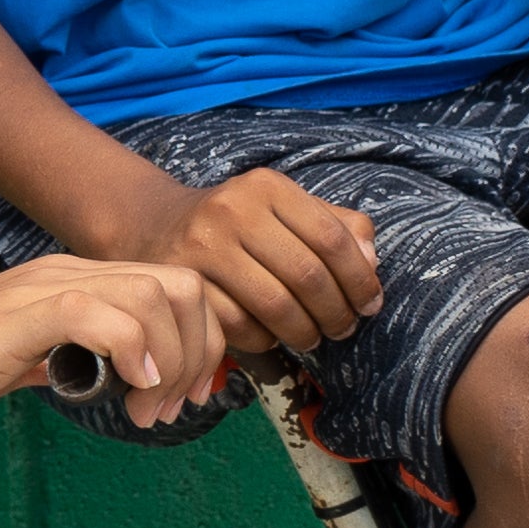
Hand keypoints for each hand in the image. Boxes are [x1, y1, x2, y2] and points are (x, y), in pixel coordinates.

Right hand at [0, 251, 230, 457]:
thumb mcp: (14, 365)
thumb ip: (61, 357)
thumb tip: (108, 371)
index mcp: (65, 283)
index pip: (173, 288)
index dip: (197, 345)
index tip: (175, 400)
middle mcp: (59, 274)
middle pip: (182, 284)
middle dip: (196, 354)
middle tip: (162, 411)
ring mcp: (35, 292)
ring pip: (153, 294)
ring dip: (169, 361)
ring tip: (141, 411)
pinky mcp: (10, 319)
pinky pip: (97, 313)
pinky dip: (132, 350)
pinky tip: (124, 390)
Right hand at [79, 166, 381, 360]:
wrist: (156, 226)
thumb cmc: (238, 224)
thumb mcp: (284, 209)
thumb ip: (336, 226)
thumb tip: (372, 261)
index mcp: (267, 186)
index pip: (332, 237)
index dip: (360, 279)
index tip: (371, 305)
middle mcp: (233, 209)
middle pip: (307, 275)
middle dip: (336, 313)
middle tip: (344, 329)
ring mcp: (202, 246)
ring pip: (275, 306)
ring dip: (305, 332)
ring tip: (313, 337)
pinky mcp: (183, 283)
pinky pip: (239, 326)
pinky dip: (265, 340)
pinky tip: (272, 337)